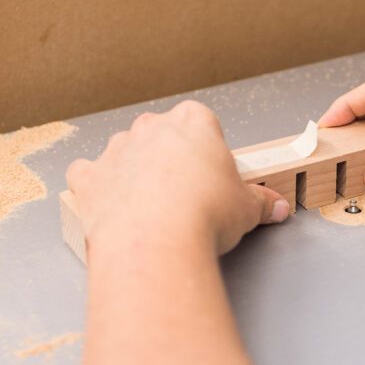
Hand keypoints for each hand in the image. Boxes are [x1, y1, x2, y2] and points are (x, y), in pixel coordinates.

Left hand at [66, 100, 288, 256]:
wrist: (157, 242)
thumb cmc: (205, 215)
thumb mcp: (247, 208)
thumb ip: (260, 202)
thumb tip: (275, 207)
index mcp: (193, 122)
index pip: (203, 122)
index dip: (209, 149)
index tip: (214, 174)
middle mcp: (151, 128)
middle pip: (162, 134)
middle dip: (171, 157)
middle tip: (187, 192)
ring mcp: (116, 150)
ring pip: (125, 152)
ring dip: (136, 171)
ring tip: (152, 207)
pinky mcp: (89, 178)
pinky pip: (88, 175)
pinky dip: (97, 187)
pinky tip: (112, 205)